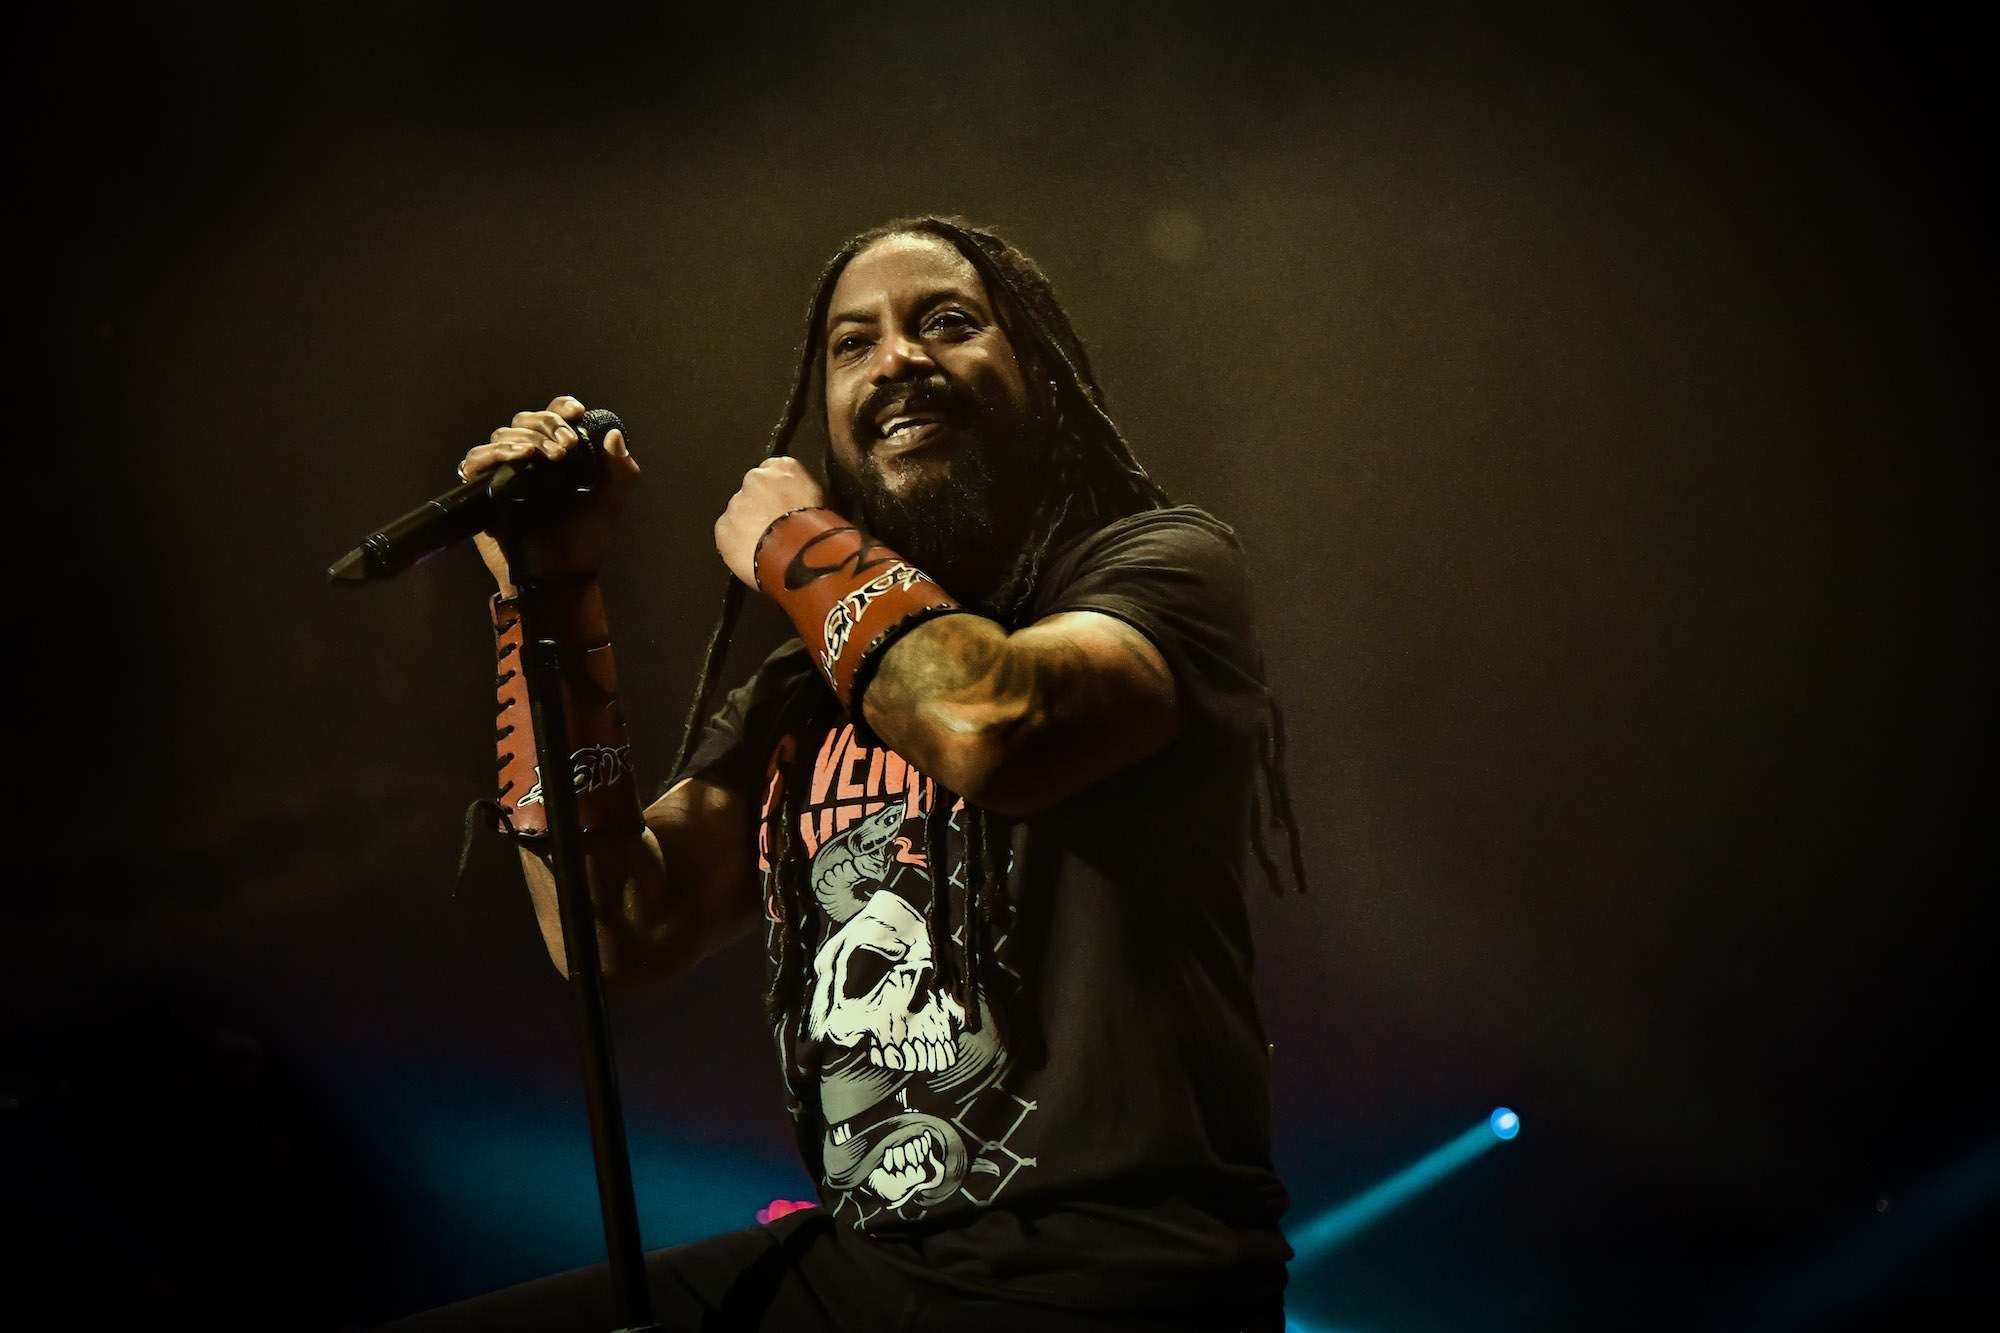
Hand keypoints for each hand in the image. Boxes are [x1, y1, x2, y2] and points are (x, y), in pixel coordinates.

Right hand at [457, 395, 640, 596]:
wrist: (560, 576)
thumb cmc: (585, 543)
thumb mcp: (611, 503)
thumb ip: (621, 471)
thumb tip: (614, 434)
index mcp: (558, 458)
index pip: (552, 418)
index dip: (560, 408)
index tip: (576, 413)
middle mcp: (529, 462)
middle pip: (524, 420)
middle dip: (546, 425)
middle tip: (566, 448)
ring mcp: (504, 475)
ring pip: (501, 435)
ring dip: (525, 438)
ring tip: (547, 455)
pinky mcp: (482, 492)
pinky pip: (475, 460)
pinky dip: (495, 453)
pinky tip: (519, 458)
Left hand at [714, 457, 828, 588]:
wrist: (799, 551)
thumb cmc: (819, 525)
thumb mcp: (821, 498)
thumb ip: (802, 489)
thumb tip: (797, 499)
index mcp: (782, 467)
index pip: (774, 471)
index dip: (779, 491)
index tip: (785, 505)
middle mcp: (754, 478)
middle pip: (753, 491)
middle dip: (760, 506)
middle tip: (775, 527)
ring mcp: (736, 503)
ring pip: (739, 513)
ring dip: (748, 525)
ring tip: (766, 545)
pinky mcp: (723, 527)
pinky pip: (728, 535)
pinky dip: (737, 544)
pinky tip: (753, 555)